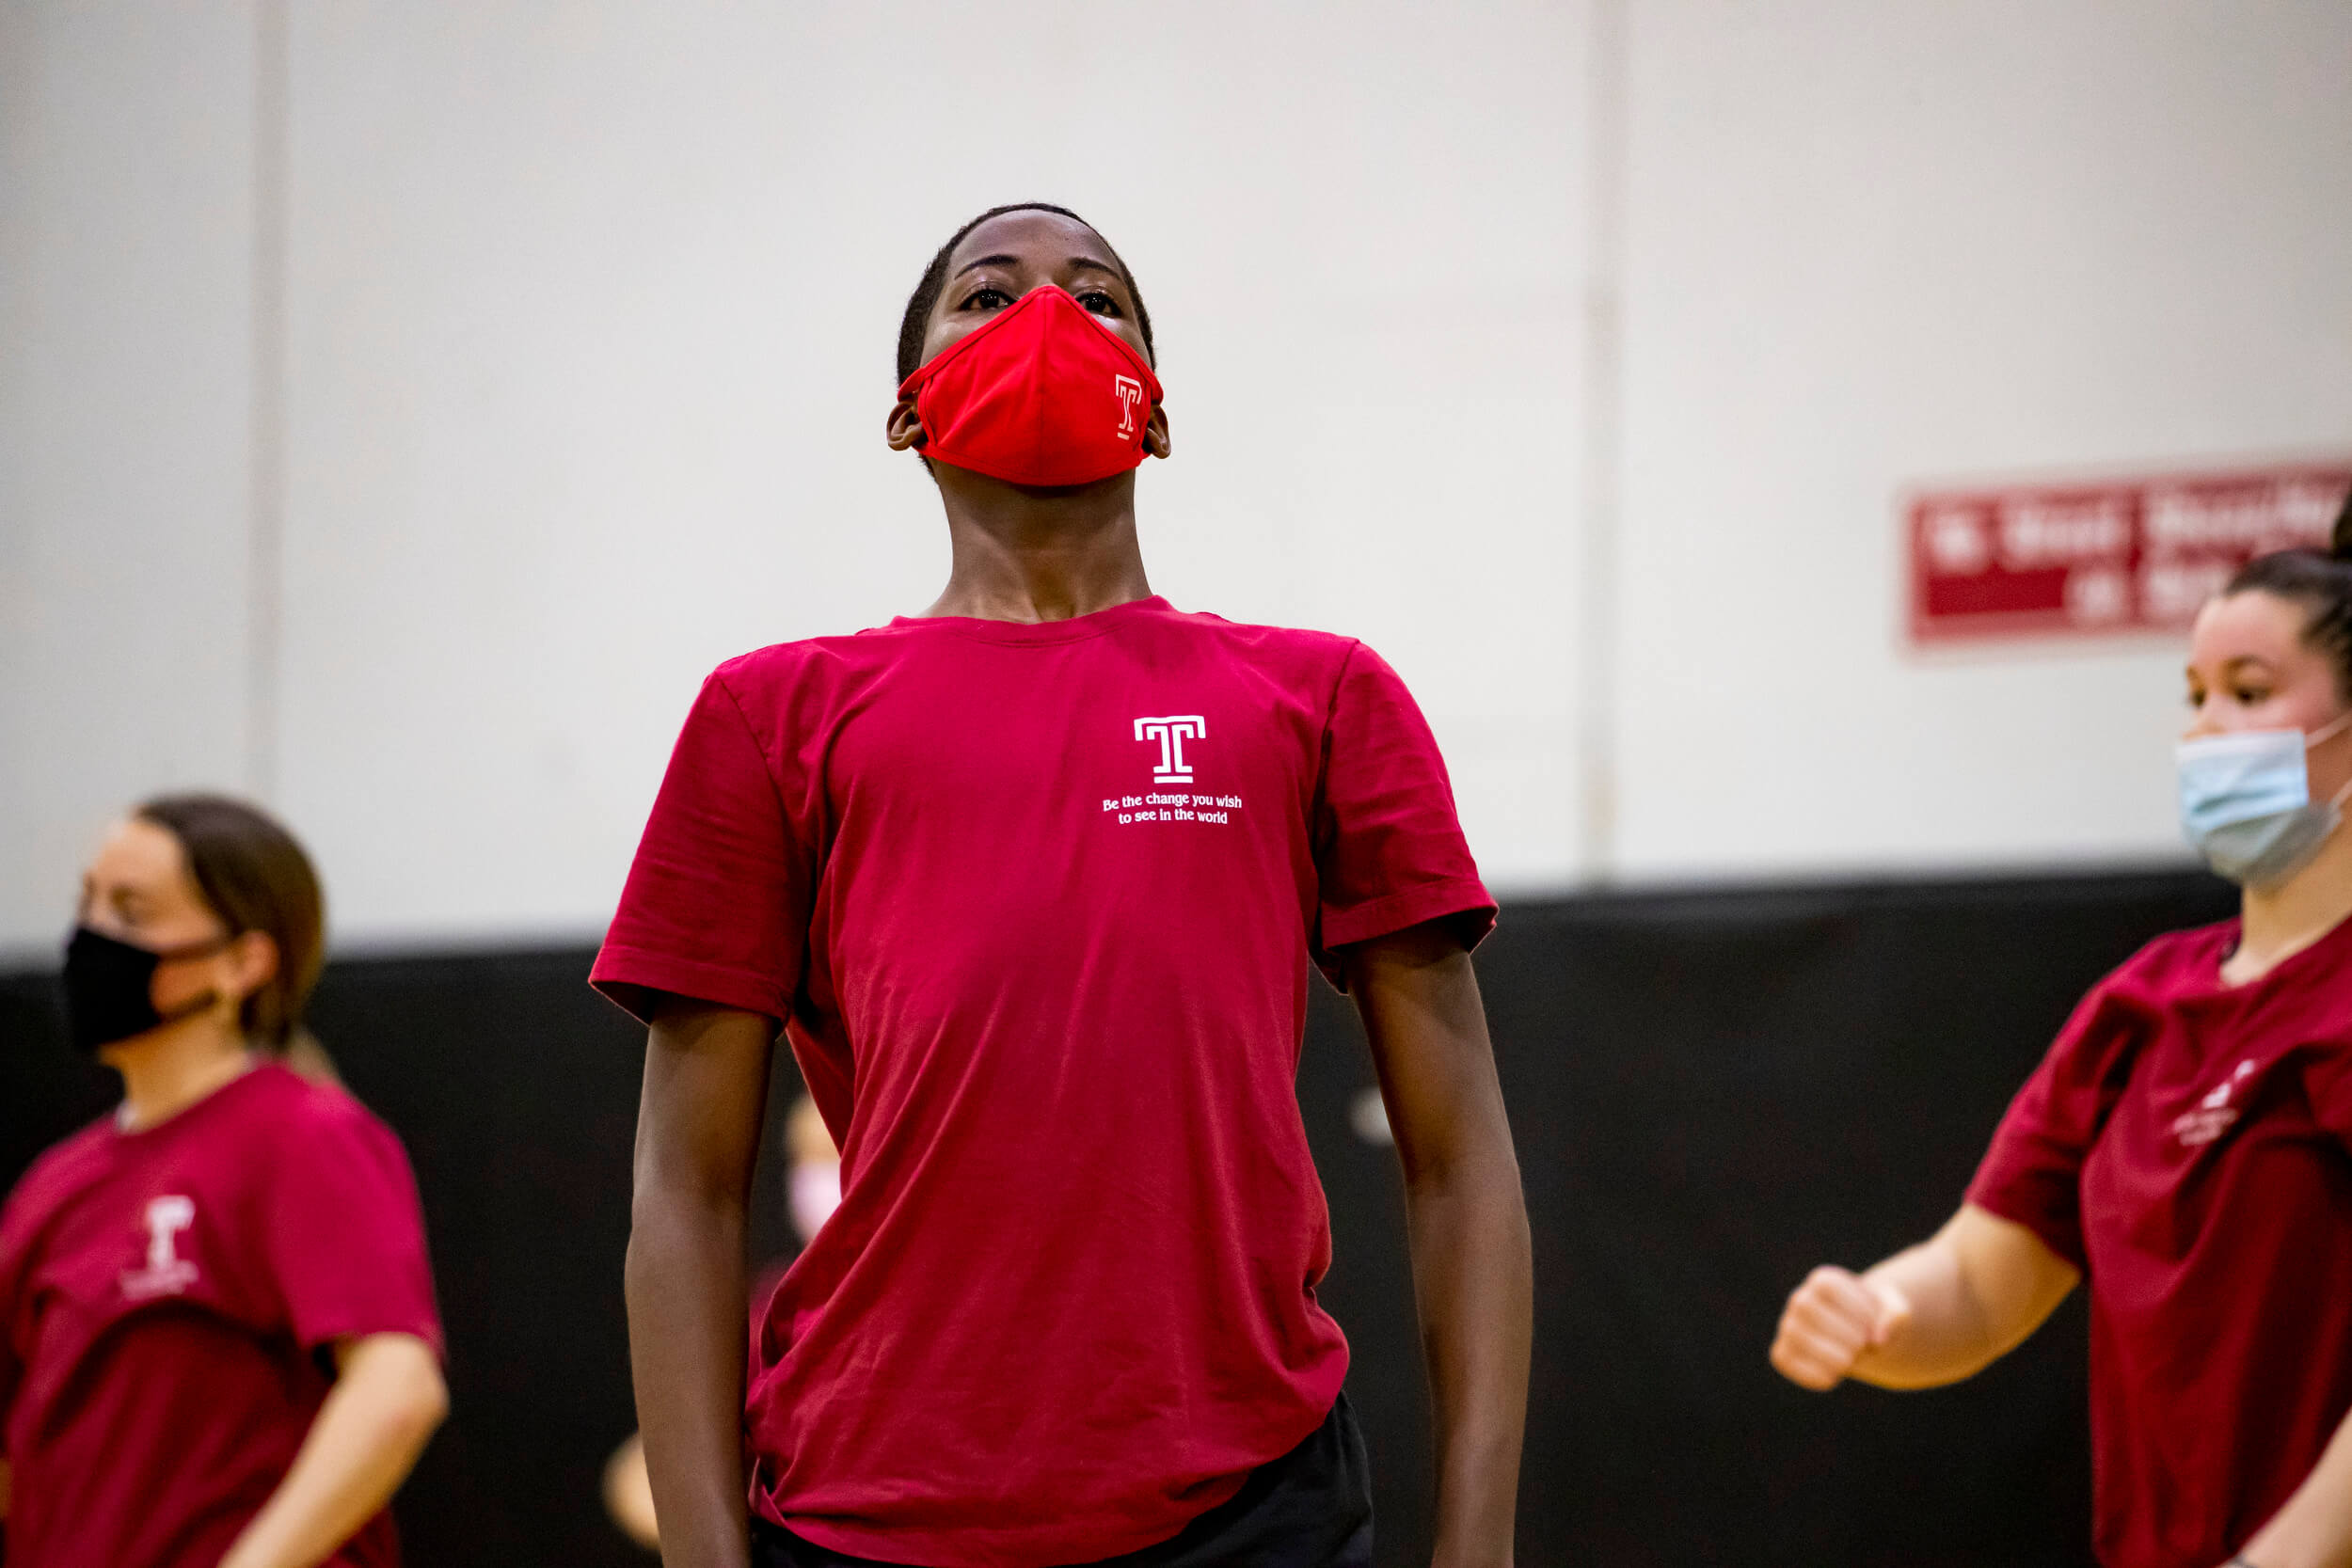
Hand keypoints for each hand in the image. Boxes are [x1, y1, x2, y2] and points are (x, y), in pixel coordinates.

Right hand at [1770, 1266, 1911, 1389]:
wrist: (1862, 1342)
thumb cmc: (1875, 1321)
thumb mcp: (1893, 1310)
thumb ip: (1895, 1314)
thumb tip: (1879, 1338)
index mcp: (1823, 1281)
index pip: (1829, 1286)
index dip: (1856, 1307)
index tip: (1873, 1322)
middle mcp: (1800, 1300)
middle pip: (1808, 1308)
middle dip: (1847, 1334)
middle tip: (1864, 1344)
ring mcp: (1788, 1328)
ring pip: (1797, 1337)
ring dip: (1835, 1355)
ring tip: (1851, 1358)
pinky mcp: (1782, 1355)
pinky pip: (1790, 1364)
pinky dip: (1818, 1374)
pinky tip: (1836, 1373)